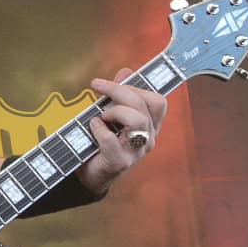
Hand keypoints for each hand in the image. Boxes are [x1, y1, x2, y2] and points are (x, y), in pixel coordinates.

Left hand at [78, 69, 169, 193]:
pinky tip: (92, 127)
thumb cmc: (100, 142)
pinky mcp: (119, 162)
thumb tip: (126, 71)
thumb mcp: (110, 115)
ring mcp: (136, 152)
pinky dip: (98, 128)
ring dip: (114, 111)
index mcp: (150, 126)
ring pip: (137, 119)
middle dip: (119, 91)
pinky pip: (111, 139)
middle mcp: (148, 138)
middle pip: (146, 105)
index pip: (158, 101)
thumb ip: (119, 95)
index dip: (137, 86)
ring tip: (101, 116)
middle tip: (98, 89)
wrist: (89, 175)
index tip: (115, 80)